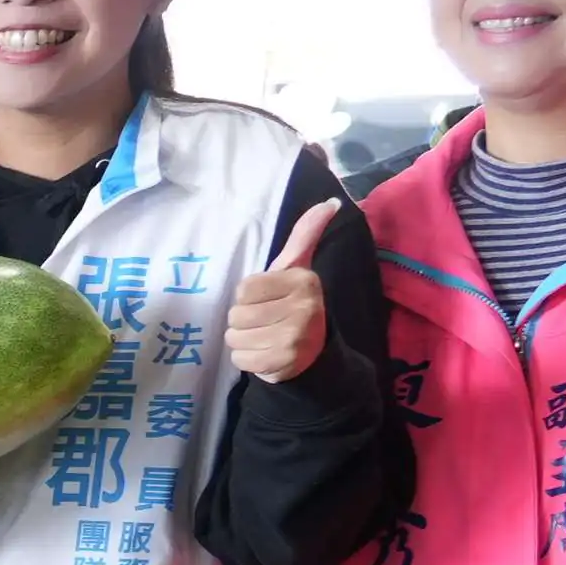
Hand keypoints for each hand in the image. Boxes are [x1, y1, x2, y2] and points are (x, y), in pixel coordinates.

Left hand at [226, 202, 337, 384]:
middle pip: (236, 315)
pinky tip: (264, 354)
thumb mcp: (296, 267)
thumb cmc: (292, 302)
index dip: (247, 297)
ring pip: (235, 337)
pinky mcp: (284, 361)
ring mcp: (295, 336)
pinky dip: (246, 359)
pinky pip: (241, 359)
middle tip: (266, 322)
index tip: (267, 300)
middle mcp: (303, 307)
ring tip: (264, 337)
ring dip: (243, 341)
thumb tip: (330, 203)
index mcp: (303, 281)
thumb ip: (305, 234)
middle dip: (243, 321)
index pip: (243, 290)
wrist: (312, 352)